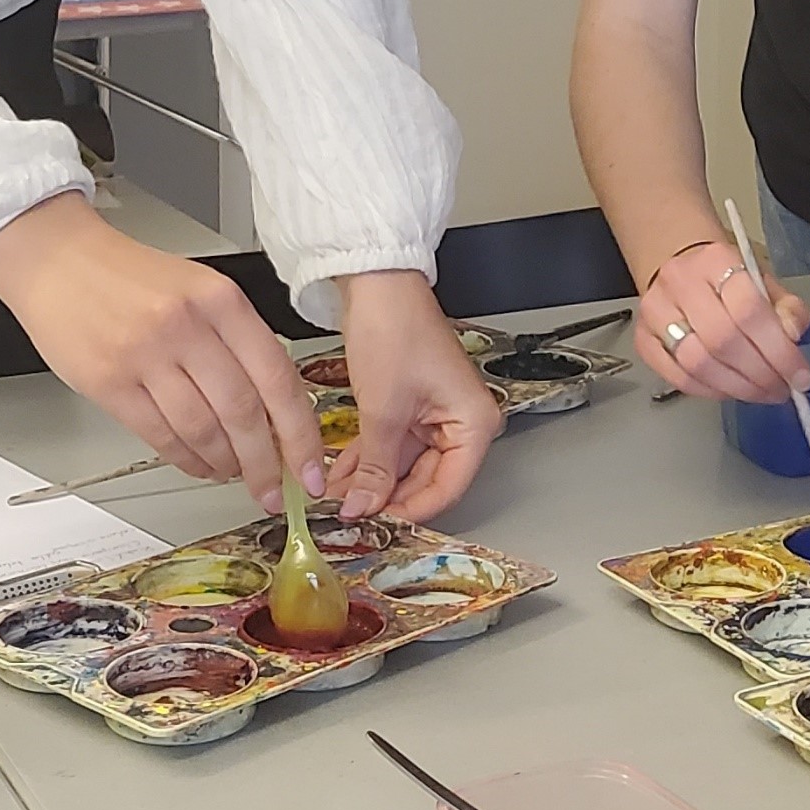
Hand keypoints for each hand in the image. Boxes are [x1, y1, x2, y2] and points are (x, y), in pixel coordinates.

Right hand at [0, 194, 324, 511]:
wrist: (60, 261)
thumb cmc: (133, 277)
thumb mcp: (202, 289)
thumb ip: (240, 340)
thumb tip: (277, 408)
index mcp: (222, 301)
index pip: (277, 377)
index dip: (299, 433)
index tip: (310, 466)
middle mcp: (188, 327)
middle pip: (243, 412)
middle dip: (265, 463)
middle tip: (274, 490)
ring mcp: (145, 356)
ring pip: (202, 430)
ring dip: (225, 464)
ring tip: (234, 474)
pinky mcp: (109, 383)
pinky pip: (160, 436)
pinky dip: (186, 459)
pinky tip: (199, 464)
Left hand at [327, 271, 502, 522]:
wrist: (376, 284)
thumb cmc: (395, 329)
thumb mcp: (384, 411)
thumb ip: (376, 468)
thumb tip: (364, 508)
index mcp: (473, 423)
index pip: (447, 488)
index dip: (410, 511)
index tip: (376, 524)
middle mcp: (460, 422)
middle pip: (425, 480)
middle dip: (383, 496)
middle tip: (349, 514)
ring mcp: (434, 415)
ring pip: (402, 465)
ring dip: (368, 480)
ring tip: (336, 497)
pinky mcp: (409, 406)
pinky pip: (390, 445)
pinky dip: (365, 459)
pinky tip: (338, 475)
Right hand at [634, 239, 809, 401]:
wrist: (685, 272)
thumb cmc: (727, 281)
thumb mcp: (765, 283)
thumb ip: (787, 308)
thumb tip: (791, 334)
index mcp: (716, 259)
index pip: (749, 310)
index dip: (779, 350)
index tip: (799, 375)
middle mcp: (680, 281)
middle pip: (722, 340)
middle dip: (759, 374)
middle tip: (781, 388)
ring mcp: (655, 311)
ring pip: (698, 363)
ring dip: (737, 387)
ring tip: (761, 392)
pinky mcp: (643, 339)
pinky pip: (678, 378)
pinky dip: (710, 391)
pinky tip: (731, 390)